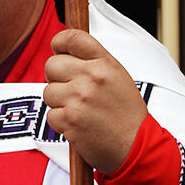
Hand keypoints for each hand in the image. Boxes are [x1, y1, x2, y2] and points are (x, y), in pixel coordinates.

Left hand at [43, 29, 148, 173]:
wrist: (136, 146)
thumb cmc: (126, 113)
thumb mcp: (118, 76)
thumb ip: (94, 61)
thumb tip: (66, 50)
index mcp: (104, 63)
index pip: (72, 38)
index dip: (59, 42)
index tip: (58, 50)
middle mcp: (91, 77)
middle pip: (52, 64)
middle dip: (56, 77)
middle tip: (69, 88)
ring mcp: (79, 98)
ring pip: (48, 91)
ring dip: (58, 102)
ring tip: (78, 109)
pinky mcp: (70, 120)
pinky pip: (50, 115)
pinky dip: (60, 122)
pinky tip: (78, 124)